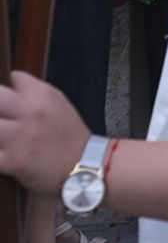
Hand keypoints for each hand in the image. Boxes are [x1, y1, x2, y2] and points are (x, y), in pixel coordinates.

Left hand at [0, 77, 87, 195]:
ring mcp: (18, 137)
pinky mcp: (12, 161)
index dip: (13, 88)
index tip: (14, 99)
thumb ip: (34, 92)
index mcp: (41, 95)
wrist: (84, 165)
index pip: (15, 77)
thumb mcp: (58, 102)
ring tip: (4, 135)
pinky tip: (3, 151)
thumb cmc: (69, 134)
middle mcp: (29, 112)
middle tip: (4, 118)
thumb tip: (13, 83)